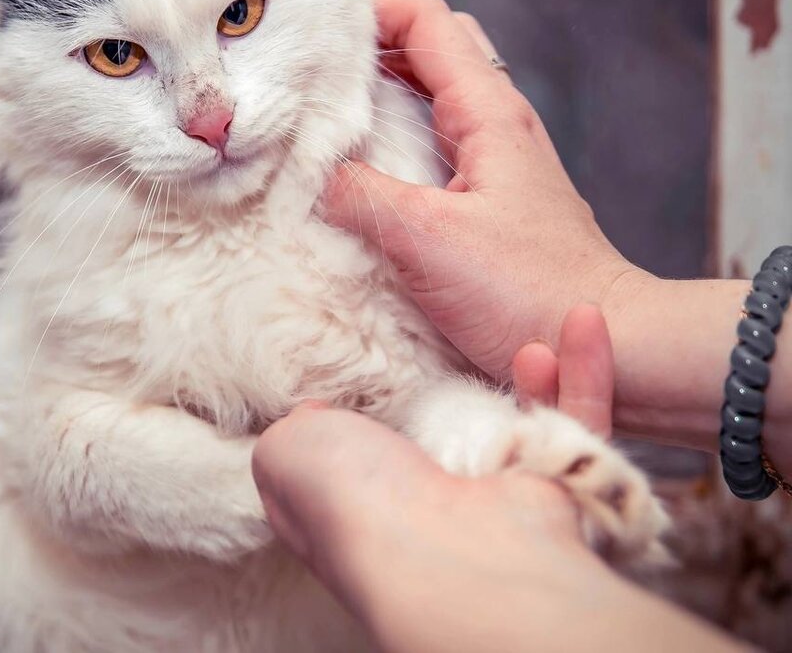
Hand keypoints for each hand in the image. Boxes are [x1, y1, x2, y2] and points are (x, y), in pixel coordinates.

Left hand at [252, 309, 736, 652]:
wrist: (451, 551)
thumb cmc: (357, 503)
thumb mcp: (288, 453)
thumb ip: (292, 429)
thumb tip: (309, 413)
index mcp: (362, 501)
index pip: (362, 455)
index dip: (358, 408)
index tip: (360, 353)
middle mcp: (430, 504)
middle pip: (449, 428)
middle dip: (461, 374)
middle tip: (468, 323)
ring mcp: (496, 498)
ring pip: (525, 419)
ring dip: (533, 368)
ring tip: (528, 323)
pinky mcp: (555, 492)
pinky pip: (581, 423)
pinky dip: (585, 371)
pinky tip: (580, 323)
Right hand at [322, 0, 642, 378]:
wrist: (613, 341)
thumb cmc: (529, 290)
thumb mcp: (427, 238)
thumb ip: (362, 195)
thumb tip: (316, 175)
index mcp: (487, 111)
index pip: (426, 18)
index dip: (368, 9)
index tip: (313, 31)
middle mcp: (497, 121)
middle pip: (431, 43)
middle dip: (371, 41)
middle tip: (316, 67)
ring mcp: (497, 157)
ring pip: (432, 92)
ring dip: (380, 90)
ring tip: (325, 112)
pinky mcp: (490, 195)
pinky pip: (435, 140)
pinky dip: (394, 136)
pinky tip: (361, 169)